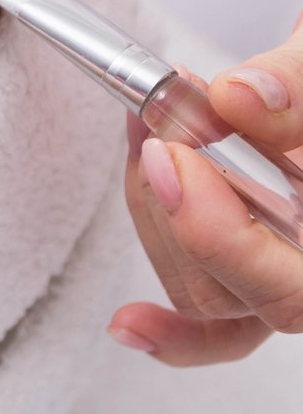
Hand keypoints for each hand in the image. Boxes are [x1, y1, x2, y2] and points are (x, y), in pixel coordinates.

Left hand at [110, 15, 302, 364]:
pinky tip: (128, 322)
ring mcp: (289, 273)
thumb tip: (241, 98)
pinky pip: (217, 331)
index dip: (223, 237)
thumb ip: (300, 81)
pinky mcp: (254, 273)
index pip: (297, 290)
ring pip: (206, 296)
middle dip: (177, 210)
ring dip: (156, 212)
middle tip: (155, 129)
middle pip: (242, 296)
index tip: (173, 156)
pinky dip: (171, 331)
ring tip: (151, 126)